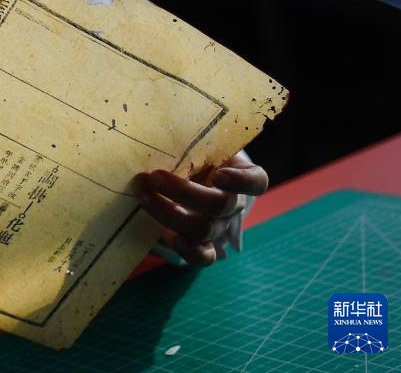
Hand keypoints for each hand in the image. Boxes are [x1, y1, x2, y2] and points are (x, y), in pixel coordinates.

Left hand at [136, 153, 268, 265]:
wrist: (166, 179)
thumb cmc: (181, 154)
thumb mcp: (187, 144)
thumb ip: (186, 145)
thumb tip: (162, 144)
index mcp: (235, 174)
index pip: (256, 181)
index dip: (241, 181)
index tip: (218, 174)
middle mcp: (231, 202)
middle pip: (221, 205)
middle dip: (183, 191)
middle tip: (154, 176)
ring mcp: (217, 226)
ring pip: (205, 229)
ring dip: (170, 213)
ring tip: (144, 197)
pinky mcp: (200, 245)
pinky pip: (203, 256)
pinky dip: (189, 250)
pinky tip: (170, 237)